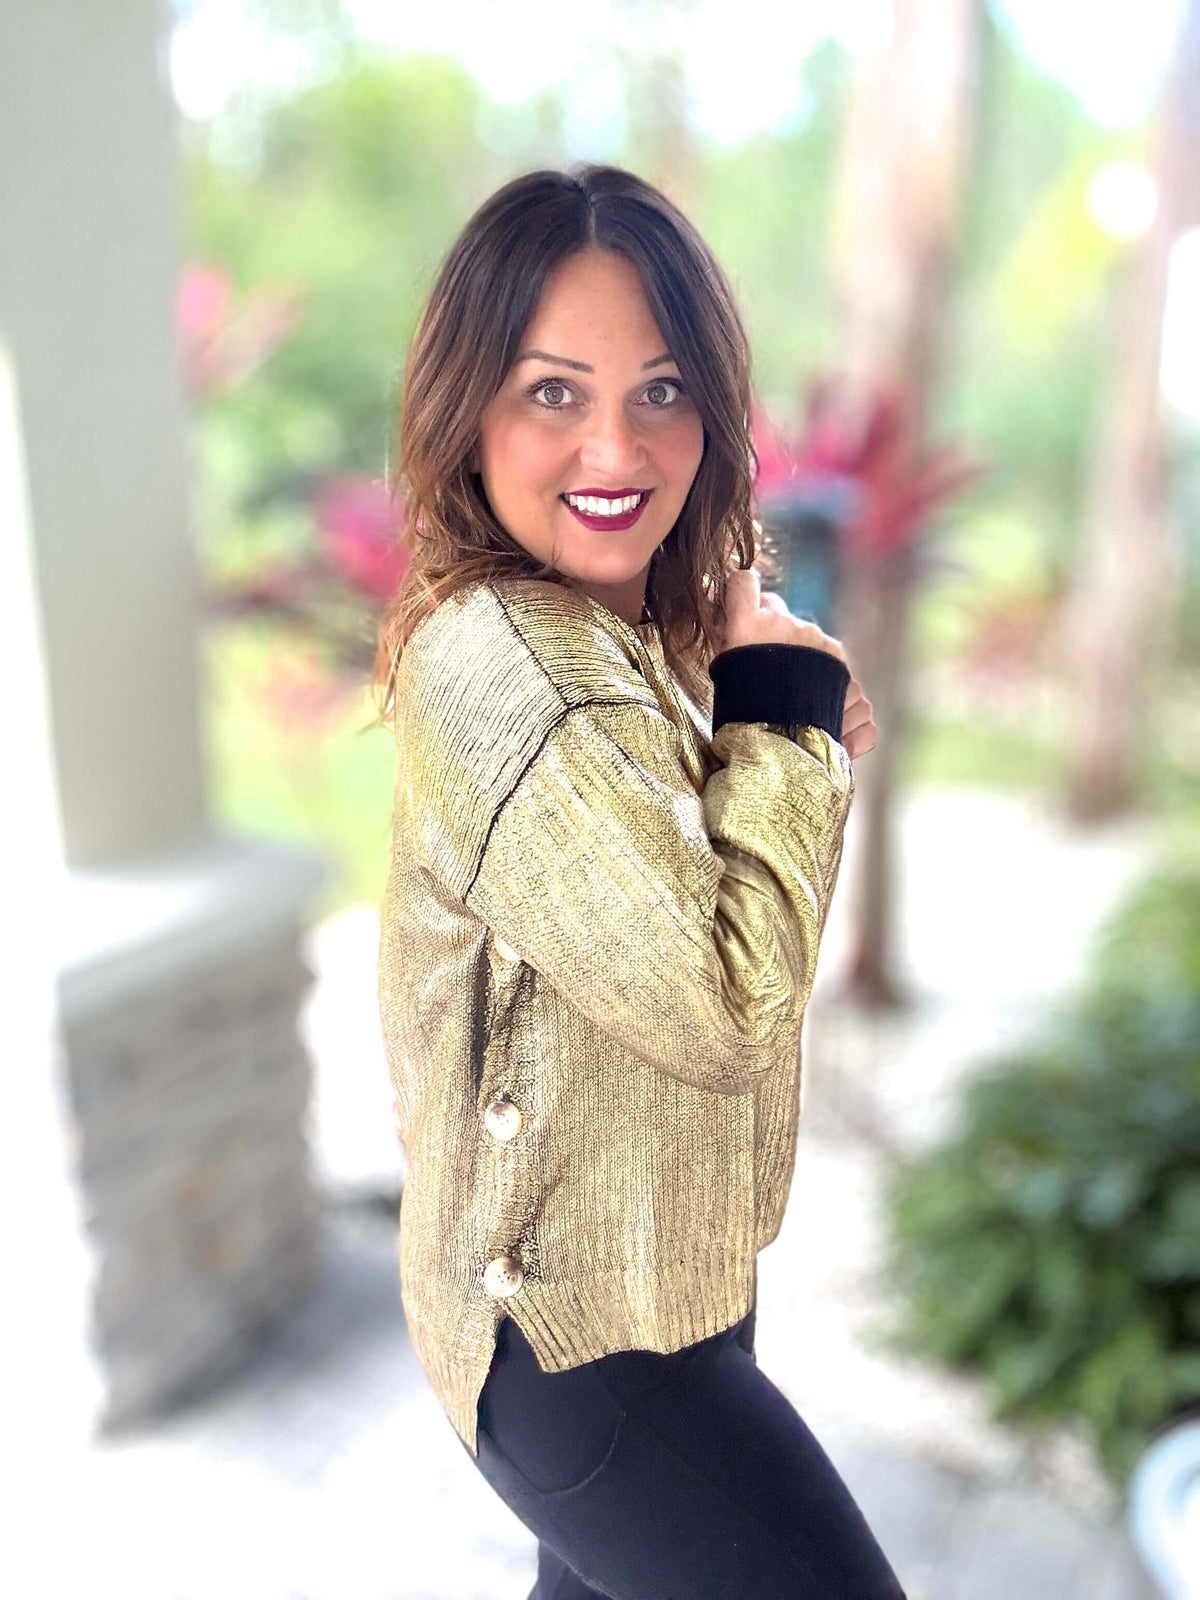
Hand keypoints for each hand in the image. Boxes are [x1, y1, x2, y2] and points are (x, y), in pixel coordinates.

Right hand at [718, 566, 875, 759]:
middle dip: (774, 634)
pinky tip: (819, 706)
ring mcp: (815, 639)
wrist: (781, 752)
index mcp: (747, 625)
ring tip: (795, 698)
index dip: (743, 592)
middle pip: (778, 611)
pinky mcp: (839, 658)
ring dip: (803, 661)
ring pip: (806, 639)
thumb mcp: (727, 679)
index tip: (742, 605)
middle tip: (768, 668)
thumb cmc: (742, 718)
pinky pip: (829, 659)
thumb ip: (732, 645)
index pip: (743, 583)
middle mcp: (784, 623)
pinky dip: (827, 680)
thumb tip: (723, 620)